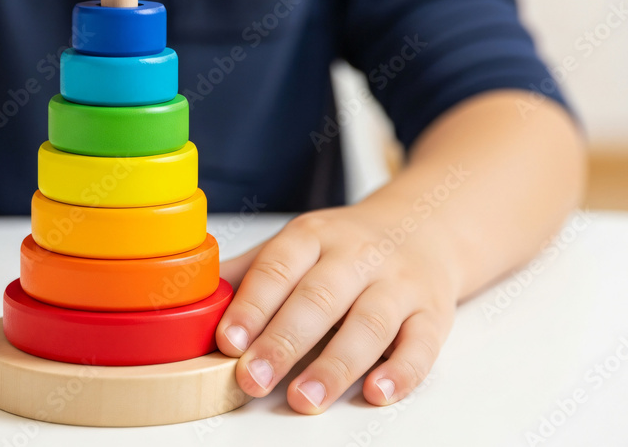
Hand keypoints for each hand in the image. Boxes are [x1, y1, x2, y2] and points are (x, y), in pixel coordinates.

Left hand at [216, 205, 459, 412]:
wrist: (424, 226)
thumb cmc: (345, 246)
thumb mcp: (297, 243)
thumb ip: (251, 271)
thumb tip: (194, 298)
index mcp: (314, 235)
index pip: (278, 267)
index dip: (252, 305)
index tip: (228, 340)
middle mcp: (357, 255)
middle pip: (319, 298)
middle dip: (283, 341)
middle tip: (253, 379)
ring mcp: (399, 284)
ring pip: (369, 324)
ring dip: (335, 365)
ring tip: (303, 399)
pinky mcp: (433, 314)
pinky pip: (422, 344)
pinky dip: (400, 372)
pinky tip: (375, 393)